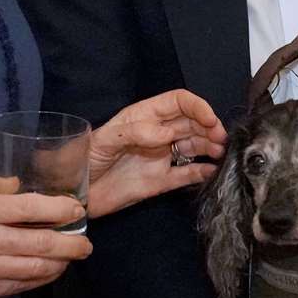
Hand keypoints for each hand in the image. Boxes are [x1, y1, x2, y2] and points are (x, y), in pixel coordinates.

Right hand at [0, 179, 89, 297]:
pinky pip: (24, 285)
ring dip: (62, 263)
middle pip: (42, 242)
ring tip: (73, 256)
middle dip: (72, 243)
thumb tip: (18, 183)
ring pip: (38, 267)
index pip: (30, 207)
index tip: (76, 209)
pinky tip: (51, 270)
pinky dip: (43, 278)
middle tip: (86, 242)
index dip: (60, 208)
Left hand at [87, 89, 226, 218]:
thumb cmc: (83, 160)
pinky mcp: (161, 182)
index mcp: (144, 117)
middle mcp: (157, 134)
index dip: (196, 106)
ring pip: (194, 146)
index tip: (209, 119)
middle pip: (191, 123)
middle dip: (209, 127)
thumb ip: (135, 133)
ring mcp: (161, 158)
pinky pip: (187, 174)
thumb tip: (168, 134)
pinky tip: (213, 171)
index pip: (178, 102)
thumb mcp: (103, 140)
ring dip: (210, 147)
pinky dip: (203, 172)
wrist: (75, 195)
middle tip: (220, 139)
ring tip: (221, 153)